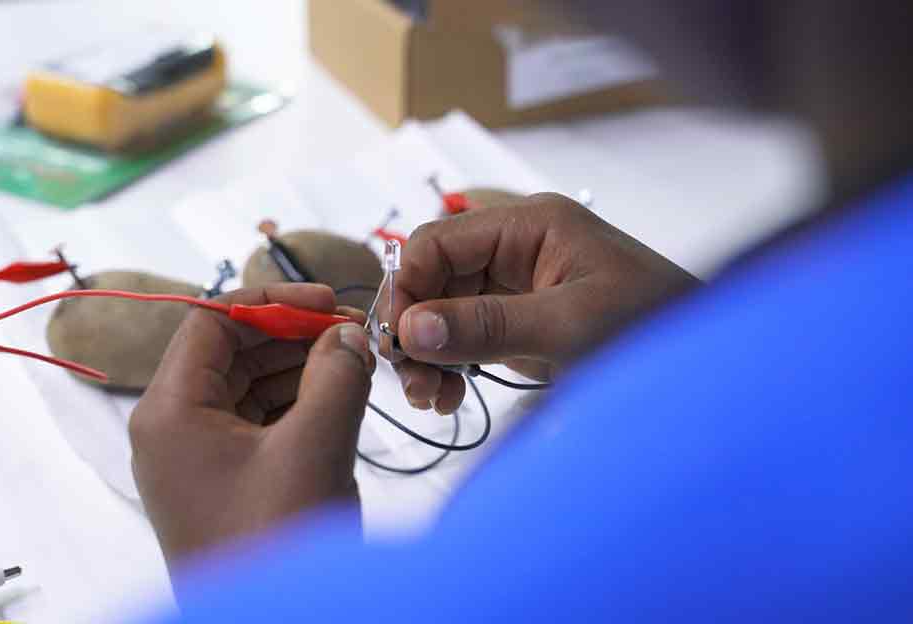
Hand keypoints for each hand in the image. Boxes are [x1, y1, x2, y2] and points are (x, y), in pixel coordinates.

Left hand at [130, 283, 374, 561]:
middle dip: (292, 335)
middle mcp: (172, 428)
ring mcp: (197, 458)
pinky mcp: (224, 481)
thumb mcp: (313, 449)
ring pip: (247, 386)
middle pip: (230, 351)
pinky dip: (296, 404)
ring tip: (354, 364)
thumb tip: (350, 333)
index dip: (270, 302)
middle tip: (351, 332)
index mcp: (169, 411)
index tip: (326, 300)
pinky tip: (339, 399)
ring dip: (299, 368)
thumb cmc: (272, 544)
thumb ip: (335, 376)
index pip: (211, 321)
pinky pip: (257, 422)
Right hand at [381, 193, 697, 412]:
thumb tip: (410, 328)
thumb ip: (486, 326)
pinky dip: (450, 363)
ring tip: (433, 399)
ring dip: (428, 352)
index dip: (408, 290)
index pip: (437, 243)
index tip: (399, 344)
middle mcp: (517, 246)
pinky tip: (449, 395)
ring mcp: (518, 283)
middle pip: (435, 278)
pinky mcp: (523, 318)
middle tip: (414, 384)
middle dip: (416, 329)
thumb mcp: (568, 327)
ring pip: (444, 309)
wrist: (711, 363)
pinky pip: (467, 333)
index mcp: (529, 224)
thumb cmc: (655, 325)